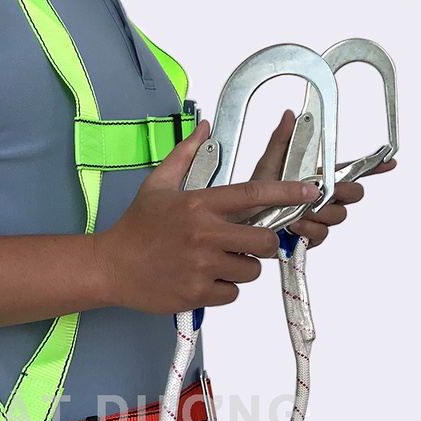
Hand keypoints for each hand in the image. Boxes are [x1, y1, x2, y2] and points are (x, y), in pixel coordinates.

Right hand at [95, 120, 321, 313]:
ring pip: (250, 270)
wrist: (109, 267)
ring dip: (241, 269)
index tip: (311, 192)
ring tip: (217, 264)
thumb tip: (204, 126)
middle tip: (249, 245)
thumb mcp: (157, 185)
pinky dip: (224, 290)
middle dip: (264, 244)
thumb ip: (185, 155)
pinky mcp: (196, 293)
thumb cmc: (135, 228)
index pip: (254, 194)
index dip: (288, 192)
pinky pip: (233, 294)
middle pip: (264, 241)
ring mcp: (201, 266)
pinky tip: (203, 281)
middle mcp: (204, 234)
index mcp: (199, 204)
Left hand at [252, 109, 396, 247]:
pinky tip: (294, 225)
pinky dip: (308, 229)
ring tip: (297, 212)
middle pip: (352, 195)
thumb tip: (289, 115)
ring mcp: (318, 219)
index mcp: (317, 177)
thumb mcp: (267, 163)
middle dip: (344, 192)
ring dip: (319, 213)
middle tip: (326, 192)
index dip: (373, 166)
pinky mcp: (309, 238)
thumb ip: (281, 140)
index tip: (389, 162)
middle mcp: (321, 198)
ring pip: (338, 216)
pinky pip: (321, 234)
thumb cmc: (254, 193)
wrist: (241, 221)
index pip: (351, 170)